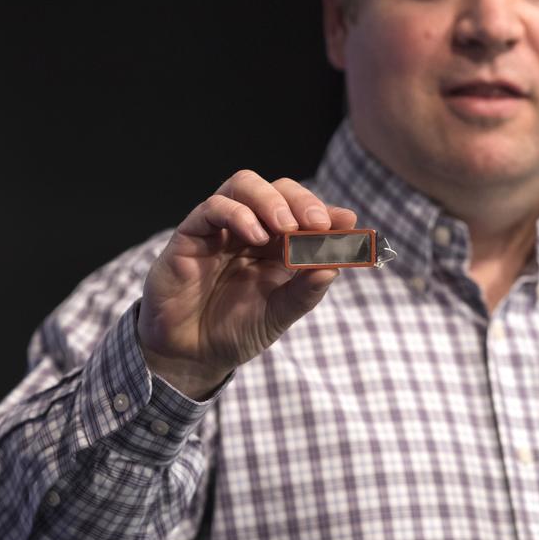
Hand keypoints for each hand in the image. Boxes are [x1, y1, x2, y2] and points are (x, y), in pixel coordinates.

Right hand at [137, 170, 355, 398]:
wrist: (191, 354)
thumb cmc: (235, 330)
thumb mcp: (279, 313)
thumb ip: (306, 290)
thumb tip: (336, 265)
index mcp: (277, 243)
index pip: (304, 212)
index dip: (328, 213)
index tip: (348, 224)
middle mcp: (251, 228)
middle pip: (279, 189)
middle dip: (303, 201)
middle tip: (319, 225)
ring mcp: (221, 228)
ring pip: (245, 185)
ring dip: (271, 200)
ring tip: (287, 228)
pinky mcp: (191, 234)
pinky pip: (213, 207)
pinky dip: (238, 214)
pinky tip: (254, 237)